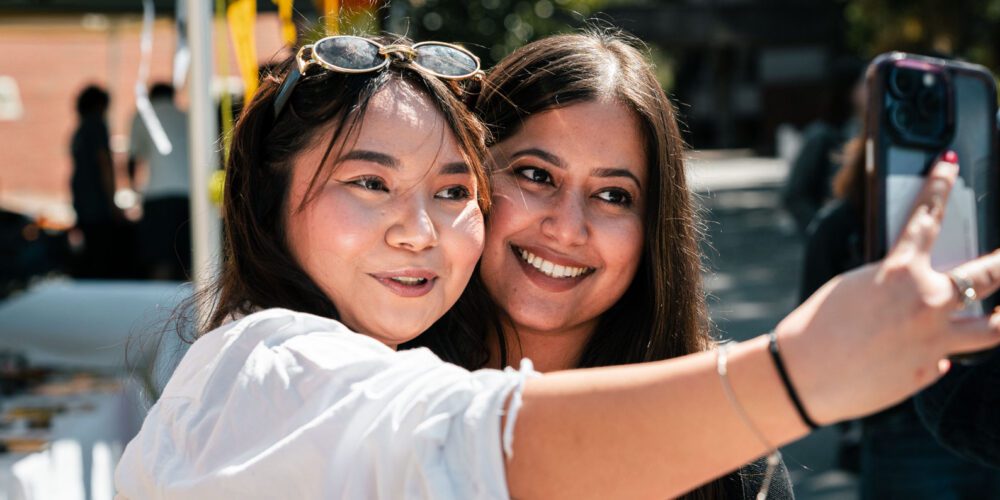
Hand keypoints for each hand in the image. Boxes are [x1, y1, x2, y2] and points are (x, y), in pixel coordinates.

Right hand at [775, 156, 999, 424]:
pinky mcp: (927, 371)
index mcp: (899, 273)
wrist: (800, 378)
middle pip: (988, 275)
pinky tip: (917, 356)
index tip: (951, 163)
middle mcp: (927, 304)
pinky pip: (943, 359)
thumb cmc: (815, 328)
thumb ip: (890, 283)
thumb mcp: (852, 287)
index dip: (940, 186)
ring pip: (993, 328)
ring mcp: (934, 341)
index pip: (927, 217)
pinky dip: (935, 354)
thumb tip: (912, 290)